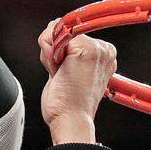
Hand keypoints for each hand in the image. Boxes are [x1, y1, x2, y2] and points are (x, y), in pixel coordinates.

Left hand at [37, 19, 117, 144]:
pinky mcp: (84, 49)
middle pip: (63, 31)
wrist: (71, 121)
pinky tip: (57, 72)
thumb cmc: (68, 104)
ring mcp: (97, 48)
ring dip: (49, 55)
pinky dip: (46, 54)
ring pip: (56, 31)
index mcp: (104, 54)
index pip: (72, 35)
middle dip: (54, 52)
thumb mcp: (68, 70)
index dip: (59, 52)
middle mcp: (104, 49)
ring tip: (61, 76)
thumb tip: (52, 28)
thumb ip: (63, 49)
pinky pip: (51, 36)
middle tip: (63, 77)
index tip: (67, 75)